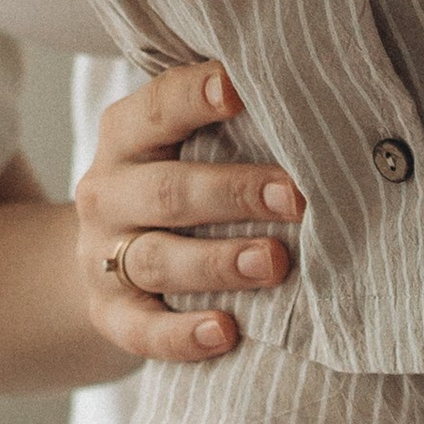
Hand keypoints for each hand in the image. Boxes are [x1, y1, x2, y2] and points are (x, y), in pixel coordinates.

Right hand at [74, 63, 301, 365]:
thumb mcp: (180, 147)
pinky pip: (142, 329)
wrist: (105, 258)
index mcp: (126, 137)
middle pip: (167, 191)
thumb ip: (229, 129)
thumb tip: (320, 110)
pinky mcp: (110, 314)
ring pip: (159, 259)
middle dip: (233, 193)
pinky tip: (224, 333)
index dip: (196, 97)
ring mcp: (103, 256)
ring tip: (273, 263)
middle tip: (295, 199)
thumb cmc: (173, 187)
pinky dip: (182, 335)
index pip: (158, 109)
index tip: (240, 89)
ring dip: (218, 261)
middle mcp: (107, 192)